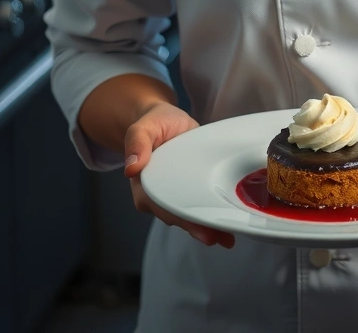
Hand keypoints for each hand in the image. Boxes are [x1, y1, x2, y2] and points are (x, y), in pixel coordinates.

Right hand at [124, 102, 234, 248]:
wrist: (165, 119)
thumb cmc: (154, 123)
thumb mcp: (144, 126)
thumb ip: (137, 142)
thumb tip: (132, 167)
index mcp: (144, 185)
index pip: (161, 206)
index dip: (178, 217)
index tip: (194, 224)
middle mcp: (157, 196)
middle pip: (177, 216)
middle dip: (195, 228)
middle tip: (216, 237)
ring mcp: (173, 195)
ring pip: (187, 216)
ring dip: (206, 228)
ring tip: (225, 237)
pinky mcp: (188, 190)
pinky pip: (196, 207)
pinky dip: (210, 218)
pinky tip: (225, 229)